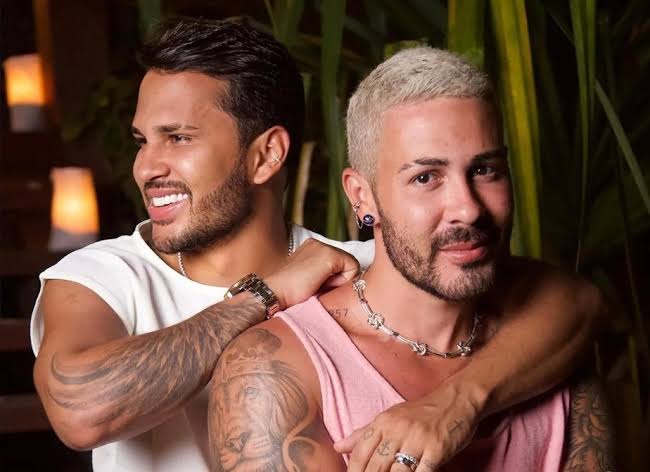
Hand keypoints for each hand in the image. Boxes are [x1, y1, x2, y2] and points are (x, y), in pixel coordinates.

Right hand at [265, 238, 360, 308]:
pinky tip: (322, 284)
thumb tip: (351, 281)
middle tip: (318, 287)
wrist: (275, 294)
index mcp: (312, 247)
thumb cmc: (290, 294)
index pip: (339, 262)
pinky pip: (353, 268)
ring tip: (319, 285)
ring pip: (351, 265)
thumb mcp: (310, 279)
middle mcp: (318, 243)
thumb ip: (326, 275)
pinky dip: (342, 281)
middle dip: (339, 279)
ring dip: (339, 281)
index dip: (335, 278)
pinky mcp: (329, 256)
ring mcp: (323, 247)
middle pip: (347, 263)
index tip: (318, 286)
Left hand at [334, 381, 485, 470]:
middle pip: (376, 466)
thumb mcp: (390, 417)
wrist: (455, 400)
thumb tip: (337, 447)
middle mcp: (397, 430)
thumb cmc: (421, 412)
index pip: (360, 453)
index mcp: (382, 422)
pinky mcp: (437, 449)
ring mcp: (417, 439)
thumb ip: (363, 434)